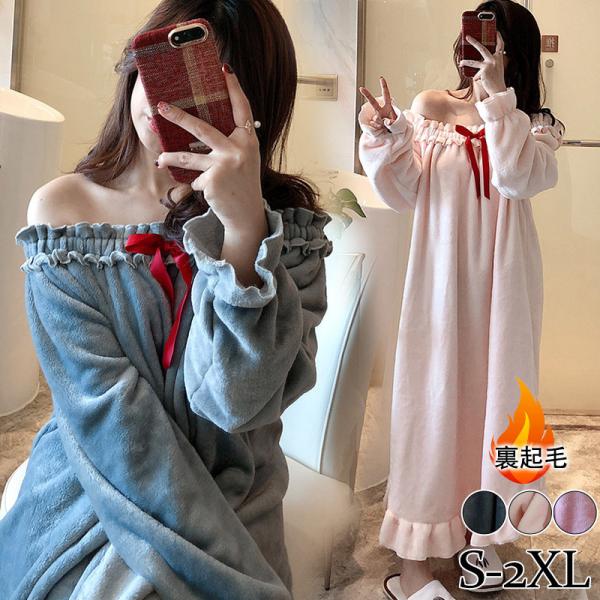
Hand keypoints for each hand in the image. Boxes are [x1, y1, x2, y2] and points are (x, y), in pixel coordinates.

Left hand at [155, 65, 264, 235]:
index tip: (224, 68)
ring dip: (171, 158)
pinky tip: (210, 192)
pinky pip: (195, 178)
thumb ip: (231, 143)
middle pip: (202, 128)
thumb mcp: (244, 160)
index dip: (234, 88)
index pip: (242, 108)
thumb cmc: (243, 185)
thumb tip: (200, 128)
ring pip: (189, 156)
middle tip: (161, 106)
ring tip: (160, 159)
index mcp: (248, 140)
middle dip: (178, 117)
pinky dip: (199, 184)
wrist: (247, 215)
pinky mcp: (212, 180)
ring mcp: (224, 165)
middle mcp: (238, 149)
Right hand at [359, 76, 397, 130]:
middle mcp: (381, 111)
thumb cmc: (395, 126)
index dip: (384, 86)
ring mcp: (377, 117)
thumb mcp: (396, 123)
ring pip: (376, 119)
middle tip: (361, 88)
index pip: (386, 95)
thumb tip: (386, 122)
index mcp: (388, 107)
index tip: (381, 78)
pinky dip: (378, 128)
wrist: (392, 133)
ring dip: (381, 124)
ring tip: (386, 127)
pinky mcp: (374, 123)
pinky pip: (374, 125)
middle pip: (373, 102)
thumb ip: (391, 123)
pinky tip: (382, 129)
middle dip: (367, 95)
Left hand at [459, 31, 507, 99]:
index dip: (498, 37)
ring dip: (465, 62)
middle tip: (466, 36)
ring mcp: (489, 64)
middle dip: (474, 42)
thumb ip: (488, 63)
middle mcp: (495, 59)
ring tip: (460, 62)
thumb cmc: (496, 80)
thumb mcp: (494, 69)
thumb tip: (478, 60)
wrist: (499, 90)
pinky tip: (479, 81)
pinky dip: (477, 78)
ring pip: (474, 62)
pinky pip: (476, 74)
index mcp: (499, 57)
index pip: (500, 44)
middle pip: (482, 48)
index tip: (496, 30)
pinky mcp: (484, 71)